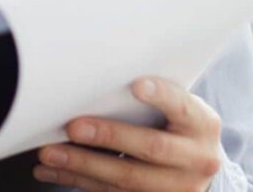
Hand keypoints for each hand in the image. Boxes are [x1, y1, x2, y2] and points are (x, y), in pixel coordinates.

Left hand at [34, 77, 222, 191]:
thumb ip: (153, 94)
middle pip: (151, 147)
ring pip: (127, 179)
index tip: (136, 84)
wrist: (196, 166)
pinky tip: (50, 170)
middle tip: (73, 127)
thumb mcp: (178, 107)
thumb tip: (97, 72)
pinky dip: (76, 180)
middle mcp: (197, 159)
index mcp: (203, 124)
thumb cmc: (175, 123)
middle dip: (109, 136)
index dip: (161, 96)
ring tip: (49, 153)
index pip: (183, 107)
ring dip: (82, 165)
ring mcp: (177, 188)